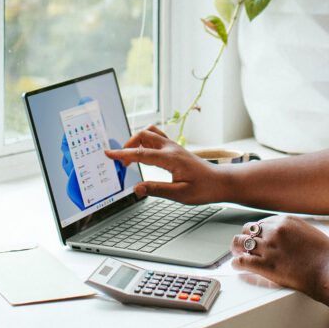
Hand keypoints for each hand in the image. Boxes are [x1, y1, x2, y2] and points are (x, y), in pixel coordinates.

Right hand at [104, 125, 221, 204]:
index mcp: (171, 159)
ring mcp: (174, 146)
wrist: (220, 182)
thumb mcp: (180, 195)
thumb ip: (157, 190)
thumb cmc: (204, 189)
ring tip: (131, 156)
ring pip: (150, 132)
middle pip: (143, 135)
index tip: (108, 154)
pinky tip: (143, 153)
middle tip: (121, 163)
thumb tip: (137, 188)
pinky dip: (145, 141)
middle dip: (128, 145)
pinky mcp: (176, 149)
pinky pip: (157, 137)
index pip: (141, 154)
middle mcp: (172, 148)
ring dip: (137, 140)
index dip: (123, 154)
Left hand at [231, 216, 328, 298]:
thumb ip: (294, 230)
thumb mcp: (310, 232)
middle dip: (246, 237)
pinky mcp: (265, 265)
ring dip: (237, 248)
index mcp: (286, 220)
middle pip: (248, 229)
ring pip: (240, 243)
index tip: (256, 237)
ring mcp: (268, 247)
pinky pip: (241, 261)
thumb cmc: (325, 254)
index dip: (257, 232)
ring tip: (236, 253)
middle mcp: (274, 231)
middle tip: (244, 245)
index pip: (262, 222)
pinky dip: (236, 263)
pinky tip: (236, 265)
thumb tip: (285, 235)